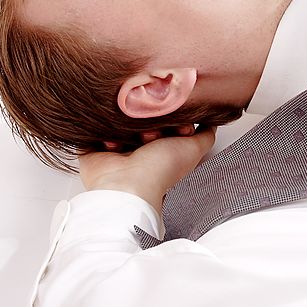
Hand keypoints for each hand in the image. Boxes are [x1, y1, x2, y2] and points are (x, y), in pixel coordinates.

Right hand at [78, 125, 216, 213]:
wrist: (126, 187)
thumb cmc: (160, 171)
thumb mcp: (193, 149)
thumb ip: (205, 135)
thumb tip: (212, 120)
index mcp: (161, 150)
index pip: (164, 121)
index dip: (172, 120)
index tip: (175, 126)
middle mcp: (139, 151)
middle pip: (141, 120)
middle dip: (149, 122)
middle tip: (151, 134)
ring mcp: (116, 152)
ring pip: (119, 123)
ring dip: (126, 127)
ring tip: (132, 139)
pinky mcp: (94, 151)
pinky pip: (95, 131)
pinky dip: (104, 133)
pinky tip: (113, 143)